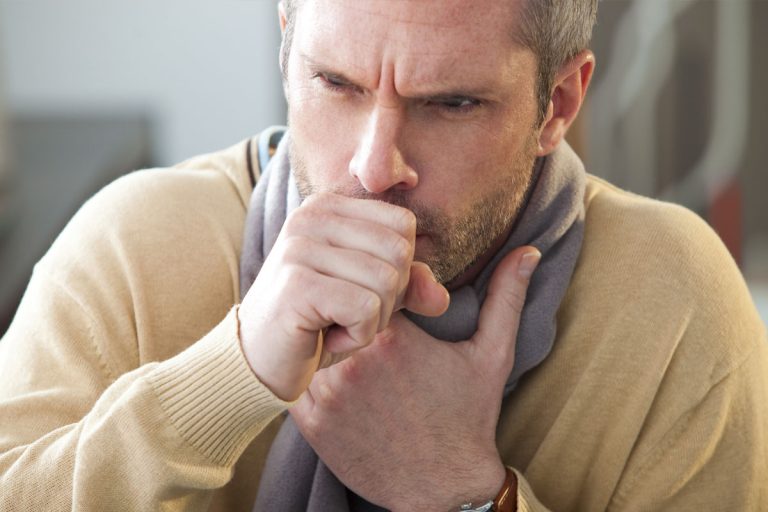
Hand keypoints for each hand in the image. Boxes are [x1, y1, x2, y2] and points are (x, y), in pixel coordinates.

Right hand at [238, 192, 449, 400]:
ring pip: (387, 282)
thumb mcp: (370, 299)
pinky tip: (324, 338)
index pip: (403, 225)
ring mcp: (300, 247)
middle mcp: (311, 216)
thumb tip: (441, 297)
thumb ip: (409, 286)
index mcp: (329, 207)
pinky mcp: (297, 284)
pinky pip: (366, 309)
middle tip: (346, 315)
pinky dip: (356, 337)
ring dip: (371, 322)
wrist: (257, 363)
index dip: (398, 270)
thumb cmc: (315, 325)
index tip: (357, 292)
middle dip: (388, 298)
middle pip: (400, 252)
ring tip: (333, 325)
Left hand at [290, 246, 539, 510]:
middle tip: (363, 320)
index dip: (376, 288)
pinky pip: (296, 377)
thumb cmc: (468, 417)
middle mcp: (354, 361)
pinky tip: (335, 376)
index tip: (389, 301)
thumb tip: (529, 251)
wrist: (443, 487)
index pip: (366, 283)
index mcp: (394, 336)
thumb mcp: (492, 354)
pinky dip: (309, 370)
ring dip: (324, 337)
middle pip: (334, 308)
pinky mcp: (310, 421)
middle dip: (348, 310)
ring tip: (345, 344)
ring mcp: (327, 392)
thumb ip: (506, 296)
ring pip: (310, 340)